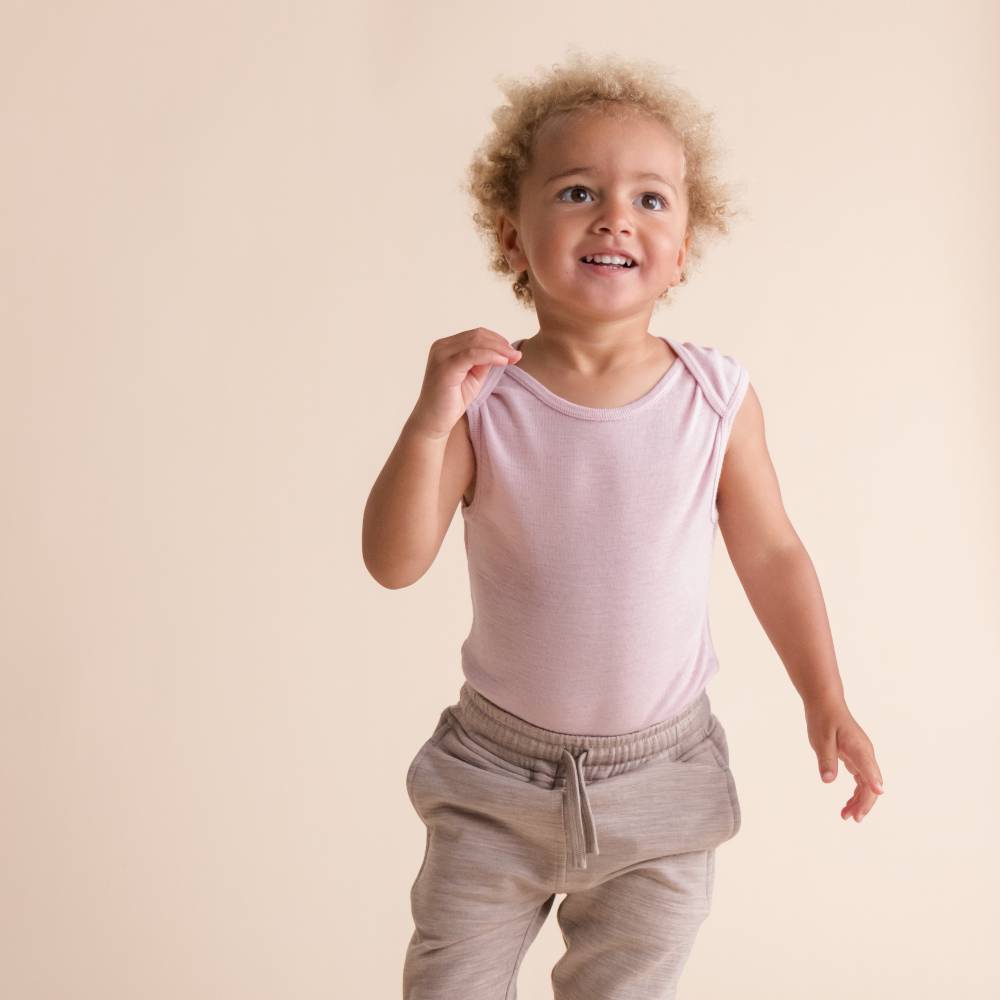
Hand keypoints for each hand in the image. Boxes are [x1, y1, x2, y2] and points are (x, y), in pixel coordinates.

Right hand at [406, 328, 521, 439]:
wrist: (433, 422)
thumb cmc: (451, 401)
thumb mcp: (473, 377)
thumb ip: (484, 362)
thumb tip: (502, 350)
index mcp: (446, 346)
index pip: (476, 335)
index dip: (498, 340)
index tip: (513, 352)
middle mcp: (441, 347)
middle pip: (477, 335)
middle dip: (501, 344)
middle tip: (517, 355)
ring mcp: (441, 355)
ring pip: (476, 342)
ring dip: (499, 349)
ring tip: (514, 358)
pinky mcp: (444, 367)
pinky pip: (472, 354)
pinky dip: (490, 356)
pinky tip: (503, 362)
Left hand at [805, 699, 884, 822]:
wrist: (826, 702)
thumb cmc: (823, 718)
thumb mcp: (820, 739)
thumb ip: (826, 760)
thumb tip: (827, 780)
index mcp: (858, 748)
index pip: (869, 768)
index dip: (874, 782)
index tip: (878, 793)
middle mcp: (865, 753)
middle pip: (871, 783)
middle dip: (864, 803)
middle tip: (851, 819)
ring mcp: (862, 755)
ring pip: (867, 784)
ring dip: (860, 801)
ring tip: (846, 816)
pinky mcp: (856, 756)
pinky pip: (861, 779)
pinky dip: (856, 792)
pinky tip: (848, 803)